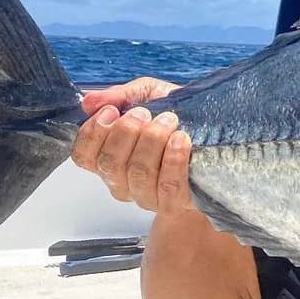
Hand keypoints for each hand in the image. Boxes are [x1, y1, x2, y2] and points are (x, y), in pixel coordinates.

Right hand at [71, 76, 193, 213]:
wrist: (216, 145)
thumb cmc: (177, 118)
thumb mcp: (149, 96)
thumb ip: (119, 96)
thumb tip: (89, 100)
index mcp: (109, 158)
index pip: (83, 156)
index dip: (92, 133)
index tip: (111, 111)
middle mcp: (122, 181)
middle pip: (109, 163)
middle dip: (126, 132)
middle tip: (144, 113)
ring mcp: (146, 196)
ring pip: (138, 172)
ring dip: (152, 140)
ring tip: (169, 120)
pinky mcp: (174, 202)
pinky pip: (167, 185)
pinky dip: (173, 159)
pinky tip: (181, 139)